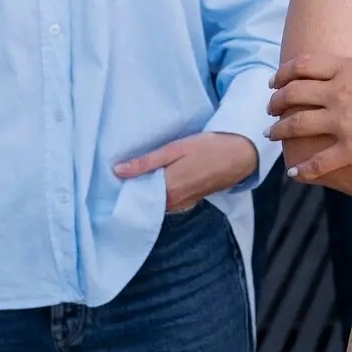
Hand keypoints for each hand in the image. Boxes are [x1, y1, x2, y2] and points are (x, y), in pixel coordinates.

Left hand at [114, 131, 257, 211]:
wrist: (240, 156)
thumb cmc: (208, 148)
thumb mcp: (174, 149)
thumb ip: (146, 162)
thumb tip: (118, 171)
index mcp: (166, 188)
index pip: (134, 195)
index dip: (123, 188)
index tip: (111, 180)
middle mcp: (173, 202)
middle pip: (144, 201)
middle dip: (133, 190)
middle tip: (121, 176)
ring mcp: (183, 204)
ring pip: (156, 203)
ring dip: (146, 193)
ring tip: (137, 178)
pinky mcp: (190, 201)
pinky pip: (167, 203)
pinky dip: (159, 196)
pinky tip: (157, 183)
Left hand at [268, 57, 351, 178]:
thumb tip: (349, 77)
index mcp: (346, 69)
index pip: (302, 66)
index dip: (283, 74)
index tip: (275, 81)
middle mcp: (338, 93)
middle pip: (293, 95)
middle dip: (276, 103)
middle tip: (270, 109)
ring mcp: (344, 122)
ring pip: (297, 126)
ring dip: (279, 131)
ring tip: (272, 134)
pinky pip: (319, 162)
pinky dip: (303, 169)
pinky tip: (295, 173)